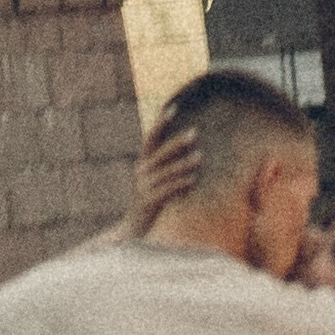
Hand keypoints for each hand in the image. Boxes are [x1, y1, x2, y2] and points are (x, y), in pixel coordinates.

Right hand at [132, 117, 202, 232]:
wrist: (134, 227)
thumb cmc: (151, 200)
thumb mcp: (157, 180)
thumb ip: (169, 166)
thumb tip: (192, 150)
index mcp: (143, 163)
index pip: (150, 139)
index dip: (160, 124)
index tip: (172, 108)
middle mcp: (141, 172)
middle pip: (160, 154)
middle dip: (177, 142)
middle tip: (195, 133)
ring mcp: (143, 187)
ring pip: (166, 172)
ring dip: (184, 164)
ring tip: (201, 157)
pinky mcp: (148, 201)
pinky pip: (166, 191)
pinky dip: (180, 185)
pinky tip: (194, 181)